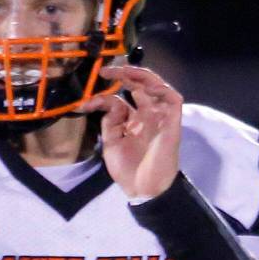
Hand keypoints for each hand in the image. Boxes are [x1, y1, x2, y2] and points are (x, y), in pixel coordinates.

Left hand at [77, 65, 182, 198]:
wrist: (144, 189)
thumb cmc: (128, 169)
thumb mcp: (111, 142)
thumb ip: (110, 121)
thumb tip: (110, 102)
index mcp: (132, 120)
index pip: (119, 99)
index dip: (102, 97)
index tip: (85, 103)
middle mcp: (147, 115)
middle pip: (139, 86)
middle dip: (123, 74)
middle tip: (104, 71)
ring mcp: (160, 117)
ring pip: (157, 87)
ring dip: (141, 76)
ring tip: (124, 72)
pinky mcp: (171, 122)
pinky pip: (173, 99)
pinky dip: (162, 89)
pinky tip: (146, 86)